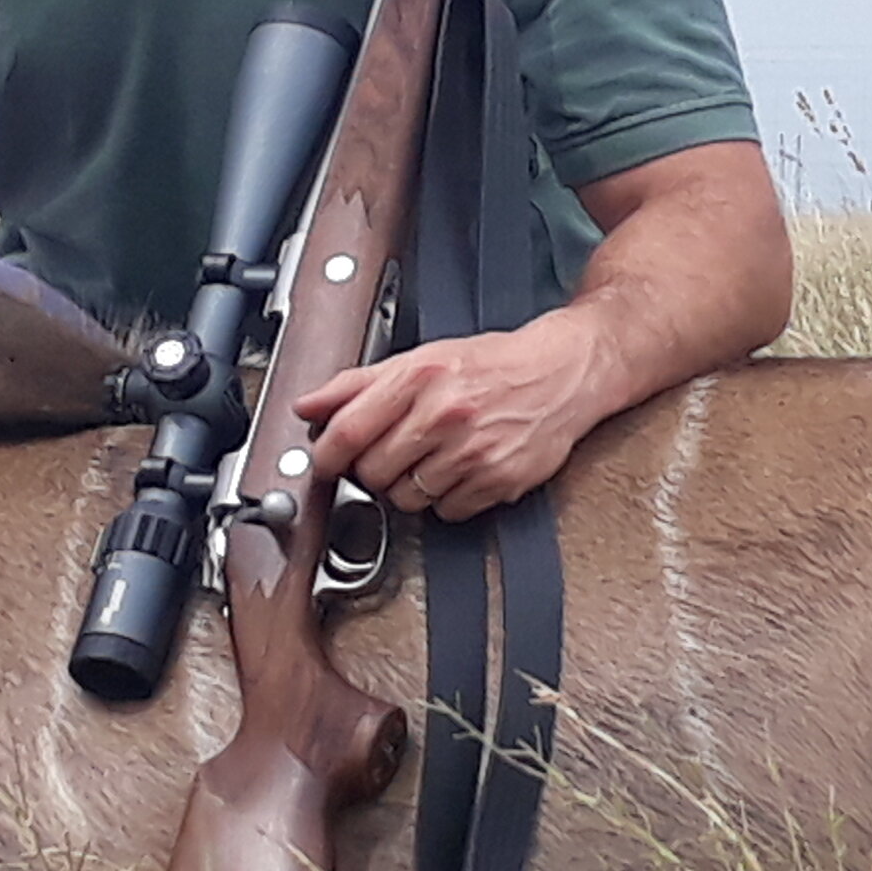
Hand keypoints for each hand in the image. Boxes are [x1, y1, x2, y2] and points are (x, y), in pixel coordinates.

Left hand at [295, 315, 613, 520]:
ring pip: (406, 498)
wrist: (562, 372)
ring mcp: (473, 451)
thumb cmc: (493, 365)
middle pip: (373, 472)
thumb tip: (309, 404)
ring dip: (410, 487)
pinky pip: (446, 511)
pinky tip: (458, 471)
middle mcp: (445, 414)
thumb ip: (358, 383)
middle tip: (391, 454)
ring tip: (431, 459)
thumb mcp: (422, 358)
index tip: (325, 462)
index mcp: (420, 378)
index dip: (327, 454)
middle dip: (373, 470)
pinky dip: (446, 499)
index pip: (350, 430)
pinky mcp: (497, 480)